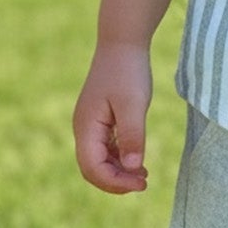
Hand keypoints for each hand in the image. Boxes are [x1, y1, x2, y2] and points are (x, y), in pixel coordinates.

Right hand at [73, 43, 152, 193]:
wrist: (122, 43)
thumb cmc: (128, 71)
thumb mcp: (134, 104)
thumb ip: (132, 136)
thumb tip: (133, 168)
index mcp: (86, 127)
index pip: (93, 168)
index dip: (115, 182)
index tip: (141, 184)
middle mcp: (83, 129)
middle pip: (92, 168)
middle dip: (115, 181)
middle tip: (143, 184)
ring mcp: (90, 124)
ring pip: (99, 159)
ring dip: (118, 171)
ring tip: (144, 177)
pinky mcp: (100, 119)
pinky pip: (105, 147)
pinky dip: (119, 158)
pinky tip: (138, 161)